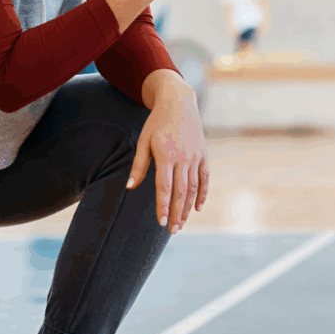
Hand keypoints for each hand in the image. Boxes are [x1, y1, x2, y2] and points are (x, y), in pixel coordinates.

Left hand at [126, 88, 207, 232]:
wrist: (179, 102)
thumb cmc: (157, 122)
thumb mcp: (144, 141)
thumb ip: (139, 165)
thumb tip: (130, 187)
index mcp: (166, 155)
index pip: (164, 187)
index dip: (162, 206)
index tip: (160, 222)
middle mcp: (183, 158)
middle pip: (180, 191)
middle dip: (176, 213)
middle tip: (173, 230)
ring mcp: (195, 156)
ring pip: (193, 187)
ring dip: (188, 207)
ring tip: (182, 223)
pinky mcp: (203, 154)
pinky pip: (204, 177)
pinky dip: (203, 193)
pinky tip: (197, 207)